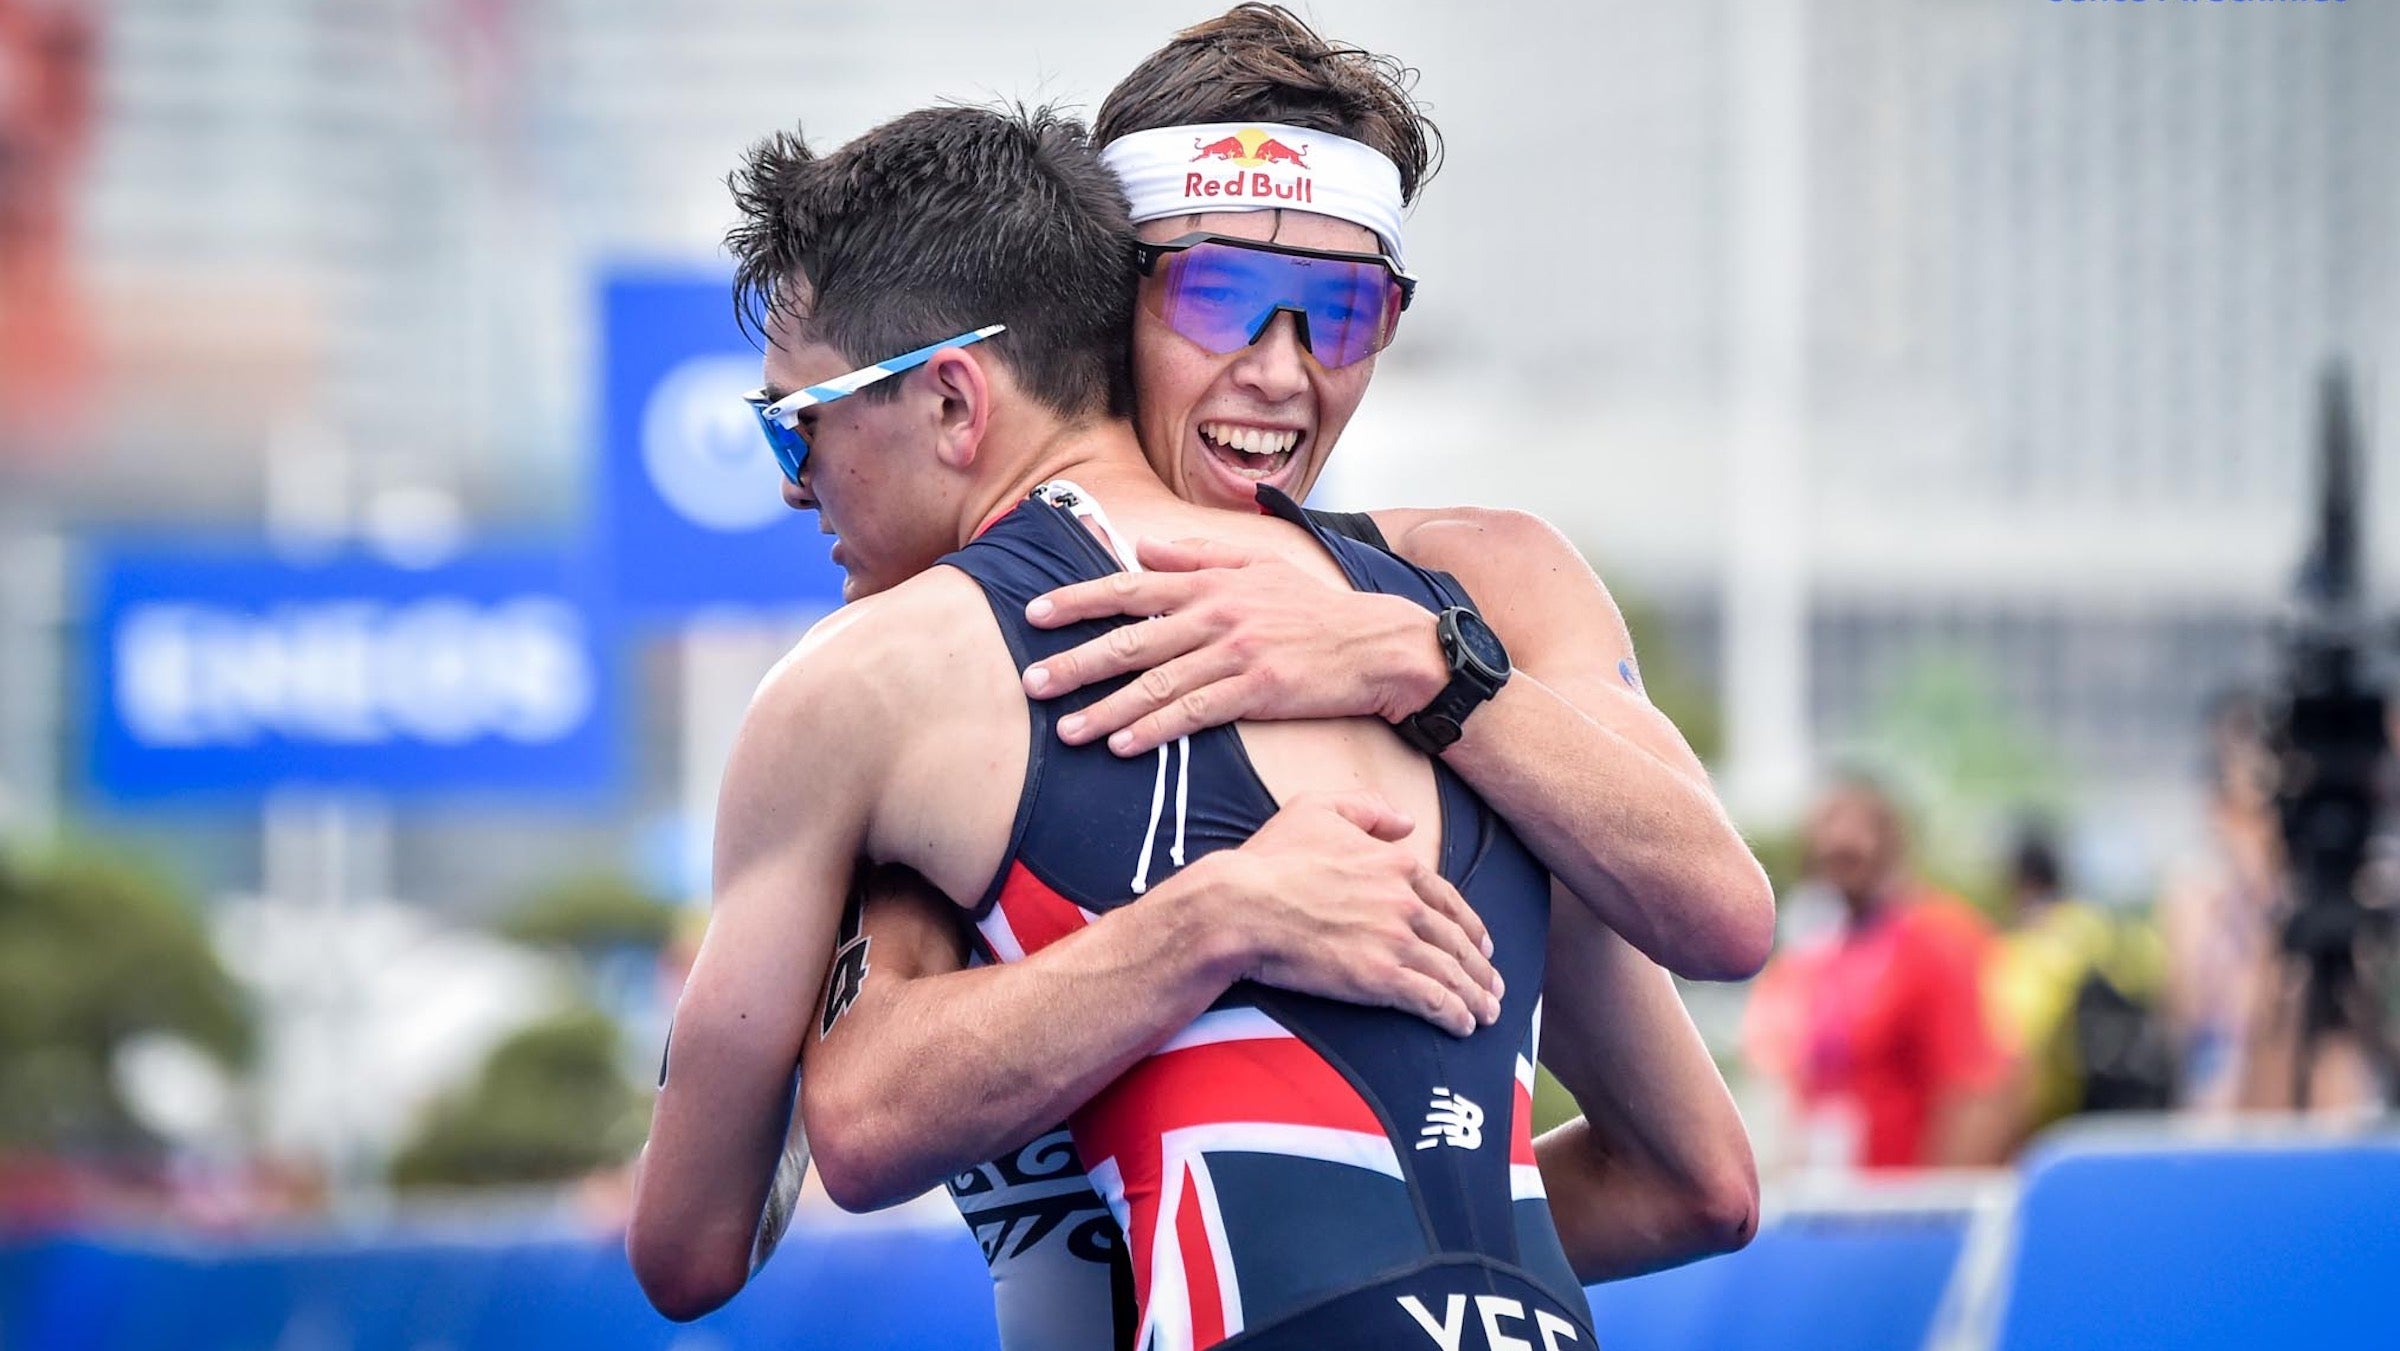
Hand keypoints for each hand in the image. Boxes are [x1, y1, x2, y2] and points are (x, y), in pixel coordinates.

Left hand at [1021, 536, 1445, 756]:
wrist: (1378, 644)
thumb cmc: (1316, 609)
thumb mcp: (1258, 566)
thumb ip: (1197, 556)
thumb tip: (1141, 549)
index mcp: (1209, 583)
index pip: (1129, 589)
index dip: (1078, 601)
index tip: (1034, 614)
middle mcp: (1215, 614)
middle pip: (1130, 639)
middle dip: (1075, 662)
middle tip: (1031, 683)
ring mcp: (1235, 653)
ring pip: (1155, 683)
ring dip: (1105, 707)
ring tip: (1066, 730)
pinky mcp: (1256, 690)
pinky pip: (1193, 713)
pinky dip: (1155, 730)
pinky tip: (1123, 745)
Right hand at [1207, 791, 1503, 1037]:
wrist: (1241, 906)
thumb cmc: (1270, 859)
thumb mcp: (1316, 808)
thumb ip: (1366, 808)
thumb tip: (1406, 821)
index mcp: (1394, 863)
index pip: (1446, 899)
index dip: (1469, 925)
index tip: (1480, 944)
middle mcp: (1404, 901)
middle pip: (1456, 940)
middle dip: (1479, 967)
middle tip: (1492, 986)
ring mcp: (1395, 941)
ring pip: (1451, 972)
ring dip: (1475, 996)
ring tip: (1486, 1013)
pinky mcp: (1380, 979)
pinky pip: (1431, 999)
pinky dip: (1454, 1014)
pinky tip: (1462, 1025)